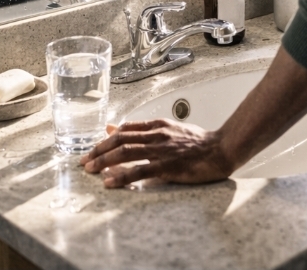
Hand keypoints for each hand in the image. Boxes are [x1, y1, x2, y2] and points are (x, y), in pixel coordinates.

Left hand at [80, 119, 234, 187]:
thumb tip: (114, 128)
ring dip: (104, 161)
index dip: (105, 140)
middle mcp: (157, 134)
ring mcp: (162, 149)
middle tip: (84, 162)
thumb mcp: (168, 130)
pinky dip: (122, 175)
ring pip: (126, 152)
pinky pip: (139, 170)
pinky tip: (109, 182)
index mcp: (158, 125)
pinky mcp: (168, 165)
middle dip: (99, 151)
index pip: (124, 130)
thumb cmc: (198, 143)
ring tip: (91, 170)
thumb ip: (143, 129)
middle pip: (120, 140)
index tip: (92, 150)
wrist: (222, 149)